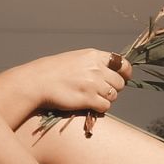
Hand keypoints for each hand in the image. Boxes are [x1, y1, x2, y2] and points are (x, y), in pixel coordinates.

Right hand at [15, 48, 132, 116]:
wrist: (37, 82)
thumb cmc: (52, 71)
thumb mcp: (75, 58)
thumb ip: (93, 63)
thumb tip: (108, 72)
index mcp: (94, 56)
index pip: (122, 63)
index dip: (126, 73)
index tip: (124, 77)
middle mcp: (96, 69)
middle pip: (120, 83)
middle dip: (113, 88)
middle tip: (100, 91)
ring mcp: (94, 84)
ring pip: (114, 96)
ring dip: (105, 99)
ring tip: (92, 98)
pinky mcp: (88, 99)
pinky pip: (105, 106)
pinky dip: (99, 108)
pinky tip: (89, 105)